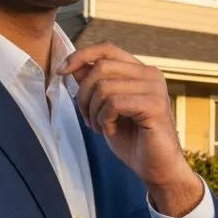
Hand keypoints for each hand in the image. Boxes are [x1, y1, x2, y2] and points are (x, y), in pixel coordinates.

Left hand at [56, 42, 194, 196]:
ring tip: (100, 127)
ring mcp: (155, 88)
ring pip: (104, 87)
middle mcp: (151, 75)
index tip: (61, 71)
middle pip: (101, 67)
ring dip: (93, 111)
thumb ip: (94, 85)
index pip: (107, 49)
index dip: (81, 55)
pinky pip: (114, 103)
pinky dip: (104, 119)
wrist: (156, 168)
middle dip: (84, 94)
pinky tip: (110, 131)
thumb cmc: (133, 140)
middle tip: (87, 118)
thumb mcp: (106, 109)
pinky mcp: (154, 105)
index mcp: (141, 72)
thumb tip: (74, 65)